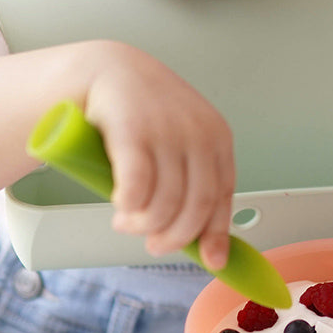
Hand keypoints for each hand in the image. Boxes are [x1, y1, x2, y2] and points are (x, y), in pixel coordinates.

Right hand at [84, 42, 234, 270]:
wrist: (109, 71)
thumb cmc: (146, 114)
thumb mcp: (182, 141)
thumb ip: (194, 180)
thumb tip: (208, 244)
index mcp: (217, 137)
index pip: (224, 196)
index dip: (216, 234)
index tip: (211, 261)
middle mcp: (198, 133)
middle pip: (196, 206)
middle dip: (174, 237)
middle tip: (153, 244)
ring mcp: (166, 132)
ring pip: (165, 202)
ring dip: (143, 225)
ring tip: (126, 222)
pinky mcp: (132, 132)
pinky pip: (137, 187)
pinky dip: (129, 206)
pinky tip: (120, 205)